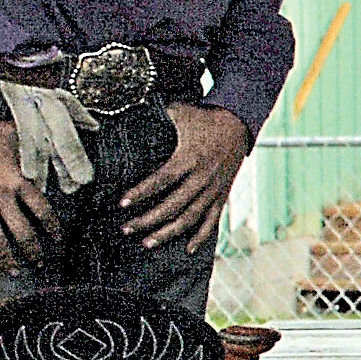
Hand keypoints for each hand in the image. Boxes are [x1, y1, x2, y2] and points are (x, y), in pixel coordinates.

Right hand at [0, 123, 60, 272]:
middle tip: (39, 262)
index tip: (57, 238)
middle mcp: (0, 196)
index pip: (42, 211)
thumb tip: (49, 143)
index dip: (53, 228)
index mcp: (17, 180)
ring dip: (7, 259)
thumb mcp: (13, 135)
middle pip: (22, 233)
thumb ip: (31, 144)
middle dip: (33, 252)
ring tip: (15, 270)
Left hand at [121, 102, 251, 251]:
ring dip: (168, 232)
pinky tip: (187, 249)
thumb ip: (157, 115)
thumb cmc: (204, 118)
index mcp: (190, 157)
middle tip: (126, 228)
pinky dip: (201, 236)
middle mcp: (203, 177)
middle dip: (148, 220)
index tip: (122, 203)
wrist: (238, 124)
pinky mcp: (221, 195)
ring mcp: (214, 189)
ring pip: (190, 218)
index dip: (141, 192)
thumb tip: (129, 110)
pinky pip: (211, 221)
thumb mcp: (180, 112)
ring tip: (147, 243)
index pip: (162, 179)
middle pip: (173, 205)